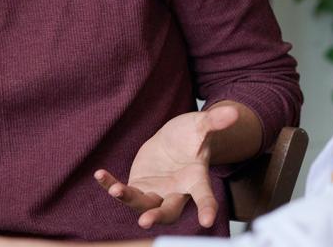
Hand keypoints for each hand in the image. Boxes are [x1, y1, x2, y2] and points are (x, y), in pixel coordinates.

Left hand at [94, 104, 240, 228]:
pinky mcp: (139, 187)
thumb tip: (233, 111)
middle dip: (157, 216)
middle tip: (145, 221)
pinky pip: (124, 191)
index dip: (206, 208)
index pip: (204, 196)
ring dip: (128, 199)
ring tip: (116, 190)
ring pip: (143, 204)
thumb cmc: (191, 136)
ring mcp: (156, 192)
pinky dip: (111, 185)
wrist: (174, 141)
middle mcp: (176, 192)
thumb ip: (214, 121)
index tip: (207, 221)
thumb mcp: (201, 125)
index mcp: (196, 180)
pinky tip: (100, 175)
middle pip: (168, 210)